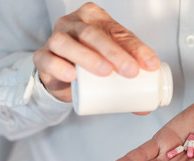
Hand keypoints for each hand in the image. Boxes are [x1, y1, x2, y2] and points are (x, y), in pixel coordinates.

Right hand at [33, 2, 159, 101]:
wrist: (62, 75)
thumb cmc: (91, 65)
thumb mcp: (114, 66)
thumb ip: (130, 83)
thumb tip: (145, 109)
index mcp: (98, 20)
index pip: (120, 32)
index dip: (137, 48)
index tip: (151, 65)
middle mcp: (75, 24)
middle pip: (95, 34)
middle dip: (116, 53)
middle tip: (131, 72)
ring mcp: (56, 38)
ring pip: (68, 42)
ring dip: (88, 57)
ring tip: (105, 72)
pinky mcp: (43, 57)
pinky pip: (46, 58)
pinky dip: (58, 66)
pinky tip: (71, 75)